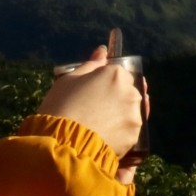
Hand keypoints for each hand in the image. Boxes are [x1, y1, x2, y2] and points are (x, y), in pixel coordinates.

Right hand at [39, 43, 146, 176]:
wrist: (61, 144)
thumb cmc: (60, 107)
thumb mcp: (69, 80)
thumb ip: (90, 65)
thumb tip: (102, 51)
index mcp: (115, 75)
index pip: (120, 74)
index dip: (107, 83)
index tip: (95, 93)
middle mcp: (130, 92)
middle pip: (128, 92)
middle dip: (116, 99)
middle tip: (95, 111)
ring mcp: (134, 115)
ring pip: (130, 112)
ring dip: (119, 116)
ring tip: (99, 126)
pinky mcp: (134, 136)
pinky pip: (129, 131)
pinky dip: (120, 132)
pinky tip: (105, 136)